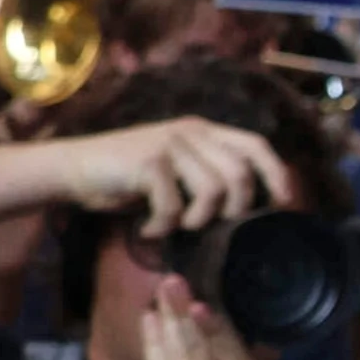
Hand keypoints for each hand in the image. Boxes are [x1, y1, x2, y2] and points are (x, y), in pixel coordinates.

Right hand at [63, 116, 288, 237]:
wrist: (75, 168)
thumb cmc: (129, 176)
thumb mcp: (176, 168)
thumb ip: (207, 174)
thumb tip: (250, 207)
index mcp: (203, 130)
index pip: (255, 145)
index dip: (276, 174)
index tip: (285, 203)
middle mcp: (190, 131)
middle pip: (240, 175)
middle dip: (235, 210)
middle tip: (209, 225)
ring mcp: (169, 144)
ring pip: (212, 192)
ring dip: (197, 221)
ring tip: (176, 226)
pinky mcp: (148, 162)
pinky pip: (174, 206)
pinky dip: (163, 227)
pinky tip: (150, 229)